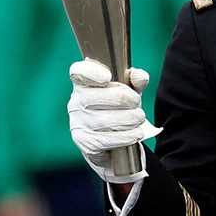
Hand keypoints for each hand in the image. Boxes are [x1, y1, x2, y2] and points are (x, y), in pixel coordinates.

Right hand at [68, 59, 157, 182]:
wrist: (113, 142)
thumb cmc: (118, 109)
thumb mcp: (129, 91)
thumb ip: (135, 80)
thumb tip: (139, 76)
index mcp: (84, 84)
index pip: (78, 72)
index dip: (91, 73)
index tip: (108, 77)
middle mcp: (76, 102)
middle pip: (94, 97)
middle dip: (122, 98)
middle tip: (136, 102)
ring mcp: (78, 123)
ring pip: (103, 120)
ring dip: (129, 119)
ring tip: (139, 118)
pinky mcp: (84, 143)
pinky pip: (107, 139)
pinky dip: (126, 136)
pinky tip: (136, 133)